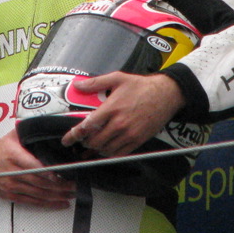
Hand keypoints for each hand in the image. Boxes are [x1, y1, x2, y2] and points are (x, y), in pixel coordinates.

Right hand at [0, 129, 75, 208]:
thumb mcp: (13, 136)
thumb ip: (30, 131)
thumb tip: (49, 125)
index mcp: (14, 155)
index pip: (33, 166)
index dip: (47, 173)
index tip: (61, 175)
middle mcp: (13, 172)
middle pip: (39, 182)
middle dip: (59, 186)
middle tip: (75, 185)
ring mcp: (12, 186)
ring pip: (38, 194)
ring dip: (57, 196)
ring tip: (72, 194)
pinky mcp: (11, 196)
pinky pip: (32, 202)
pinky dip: (48, 204)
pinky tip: (60, 203)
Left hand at [61, 72, 184, 156]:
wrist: (166, 94)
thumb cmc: (141, 86)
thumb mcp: (117, 78)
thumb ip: (96, 83)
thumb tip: (78, 85)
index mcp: (112, 108)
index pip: (87, 126)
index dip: (74, 135)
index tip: (67, 140)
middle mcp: (119, 124)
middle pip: (94, 141)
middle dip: (84, 142)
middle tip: (81, 140)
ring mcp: (129, 134)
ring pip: (105, 149)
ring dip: (96, 149)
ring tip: (92, 145)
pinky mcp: (138, 140)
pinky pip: (119, 153)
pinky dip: (109, 154)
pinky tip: (105, 150)